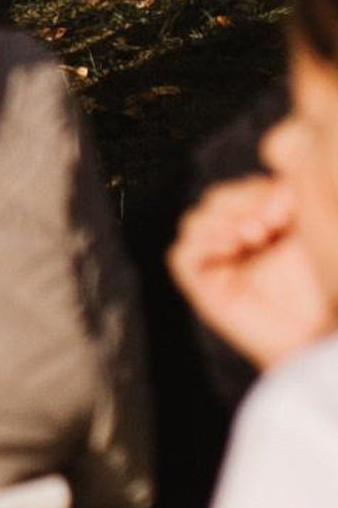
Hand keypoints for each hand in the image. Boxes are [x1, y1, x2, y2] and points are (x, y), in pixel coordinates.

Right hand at [169, 173, 337, 372]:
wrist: (320, 333)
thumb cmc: (323, 288)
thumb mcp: (309, 232)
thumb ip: (290, 199)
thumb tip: (280, 174)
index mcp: (262, 229)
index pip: (241, 192)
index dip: (254, 190)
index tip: (284, 202)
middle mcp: (237, 245)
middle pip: (215, 201)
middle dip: (241, 203)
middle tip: (270, 221)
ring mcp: (220, 267)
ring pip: (195, 222)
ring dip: (222, 220)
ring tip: (253, 236)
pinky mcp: (205, 288)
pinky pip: (182, 255)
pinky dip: (203, 244)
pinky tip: (231, 247)